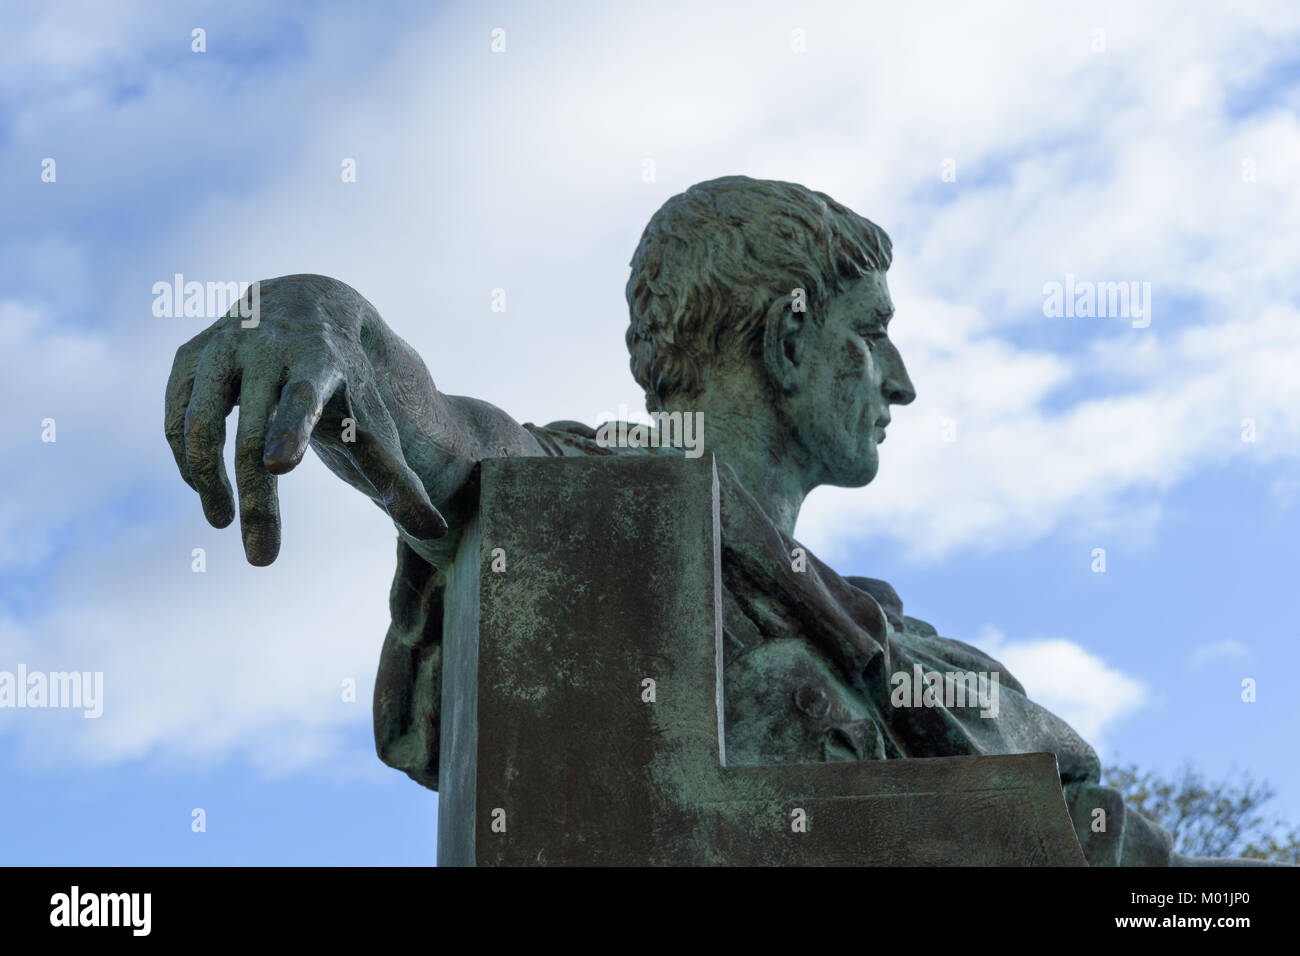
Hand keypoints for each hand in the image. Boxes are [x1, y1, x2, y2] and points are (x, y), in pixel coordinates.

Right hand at [164, 275, 447, 564]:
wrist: (308, 308)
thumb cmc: (348, 382)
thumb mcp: (374, 421)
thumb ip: (399, 479)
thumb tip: (436, 530)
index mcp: (321, 361)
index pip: (303, 396)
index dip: (292, 429)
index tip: (280, 467)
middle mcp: (268, 346)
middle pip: (252, 432)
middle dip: (257, 501)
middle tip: (263, 559)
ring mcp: (223, 347)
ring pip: (201, 425)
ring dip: (209, 483)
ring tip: (222, 524)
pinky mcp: (190, 357)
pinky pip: (177, 419)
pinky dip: (188, 460)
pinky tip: (205, 487)